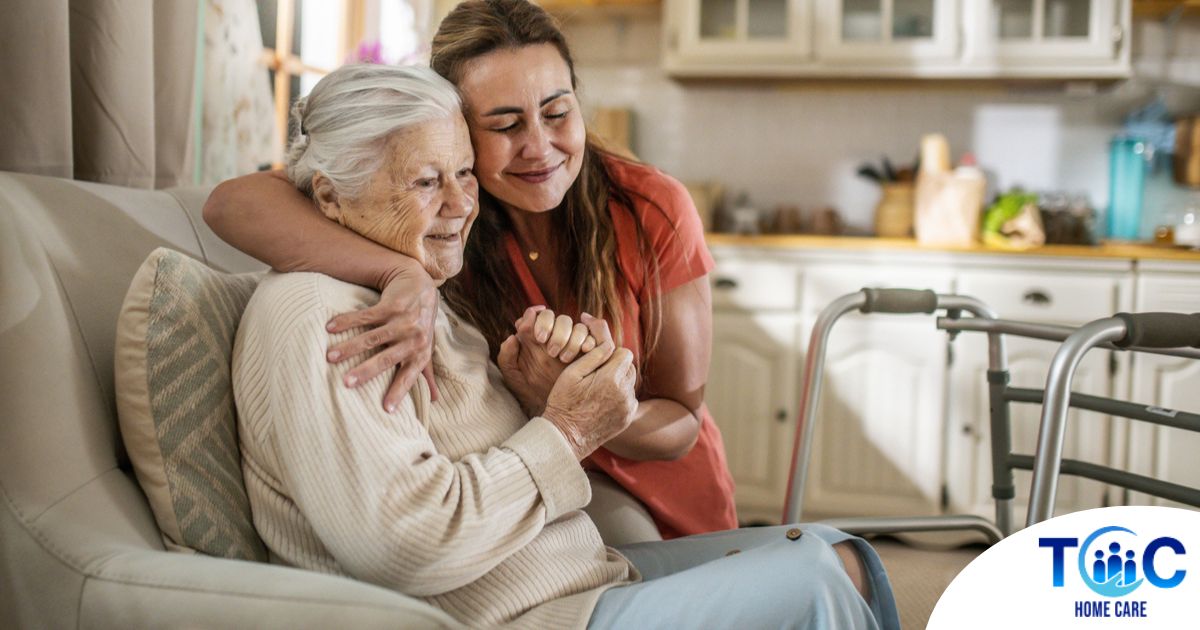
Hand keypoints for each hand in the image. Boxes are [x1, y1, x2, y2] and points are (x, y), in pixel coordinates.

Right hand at [325, 263, 439, 410]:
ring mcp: (403, 321)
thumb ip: (427, 374)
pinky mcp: (391, 306)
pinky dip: (347, 321)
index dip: (398, 392)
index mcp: (421, 354)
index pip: (409, 376)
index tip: (386, 409)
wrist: (420, 285)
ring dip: (349, 347)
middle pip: (386, 358)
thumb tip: (435, 400)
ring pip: (372, 337)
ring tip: (329, 357)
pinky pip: (366, 316)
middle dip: (366, 372)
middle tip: (346, 383)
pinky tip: (330, 327)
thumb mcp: (426, 348)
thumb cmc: (421, 324)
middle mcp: (414, 338)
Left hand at [497, 307, 596, 414]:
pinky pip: (591, 336)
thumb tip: (512, 337)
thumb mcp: (514, 378)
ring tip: (565, 358)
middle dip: (555, 329)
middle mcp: (554, 335)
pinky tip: (584, 351)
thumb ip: (506, 358)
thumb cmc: (531, 393)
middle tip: (551, 350)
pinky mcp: (588, 349)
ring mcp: (572, 341)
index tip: (538, 337)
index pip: (535, 316)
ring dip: (571, 338)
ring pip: (575, 325)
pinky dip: (588, 341)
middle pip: (556, 316)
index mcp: (534, 338)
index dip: (537, 320)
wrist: (553, 411)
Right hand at [540, 314, 638, 460]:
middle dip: (616, 366)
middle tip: (597, 373)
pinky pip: (630, 399)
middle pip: (629, 367)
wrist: (565, 437)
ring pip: (630, 383)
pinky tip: (602, 401)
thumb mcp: (572, 373)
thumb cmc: (564, 402)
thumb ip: (594, 355)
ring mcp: (627, 407)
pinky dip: (620, 396)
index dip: (612, 353)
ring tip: (598, 388)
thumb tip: (608, 343)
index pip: (625, 353)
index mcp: (611, 378)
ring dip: (619, 381)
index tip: (599, 359)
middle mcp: (624, 392)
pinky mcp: (627, 418)